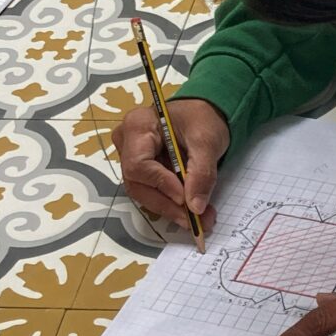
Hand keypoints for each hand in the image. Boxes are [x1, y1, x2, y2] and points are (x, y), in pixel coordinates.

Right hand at [113, 97, 229, 231]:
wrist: (204, 115)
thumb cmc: (203, 119)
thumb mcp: (208, 141)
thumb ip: (201, 172)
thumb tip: (195, 207)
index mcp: (138, 126)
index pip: (139, 164)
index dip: (160, 184)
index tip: (184, 199)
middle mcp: (127, 143)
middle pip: (138, 183)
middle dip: (167, 205)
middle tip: (195, 221)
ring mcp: (132, 159)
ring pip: (145, 193)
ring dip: (171, 210)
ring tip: (199, 221)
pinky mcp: (143, 172)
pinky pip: (153, 192)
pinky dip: (173, 205)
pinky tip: (193, 213)